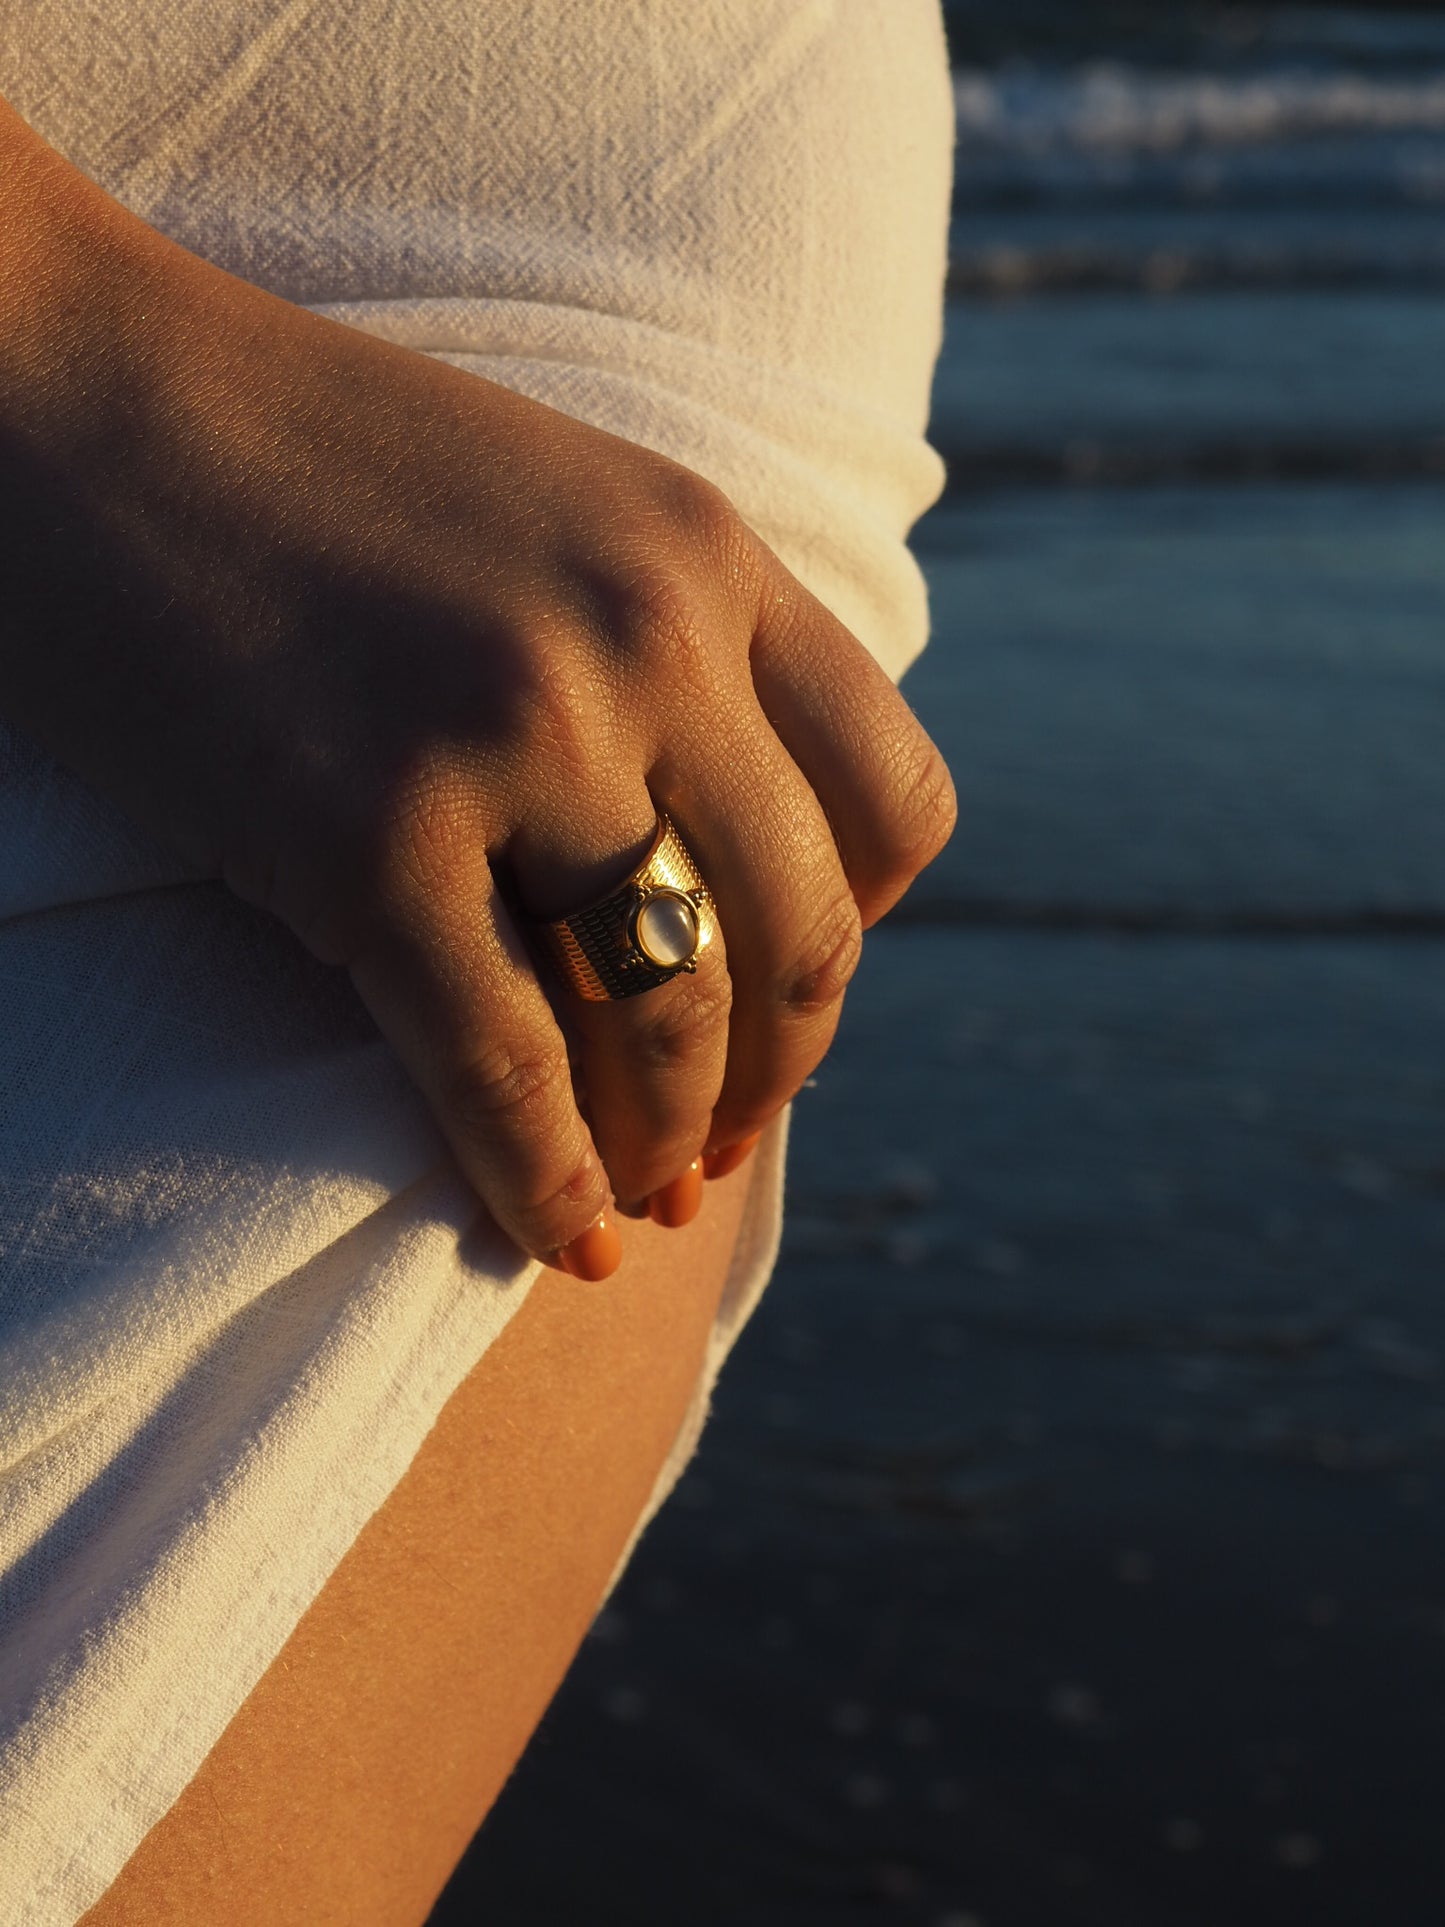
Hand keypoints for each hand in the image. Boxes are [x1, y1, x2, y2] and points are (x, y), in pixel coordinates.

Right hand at [1, 209, 955, 1272]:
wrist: (58, 396)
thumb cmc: (290, 461)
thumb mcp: (549, 510)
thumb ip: (663, 647)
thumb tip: (719, 844)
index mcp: (708, 555)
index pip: (896, 803)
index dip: (861, 936)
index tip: (788, 996)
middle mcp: (648, 641)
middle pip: (804, 937)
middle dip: (774, 1076)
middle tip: (719, 1146)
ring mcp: (514, 736)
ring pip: (671, 1021)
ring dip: (668, 1146)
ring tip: (639, 1201)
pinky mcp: (364, 837)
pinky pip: (503, 1071)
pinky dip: (540, 1181)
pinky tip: (549, 1235)